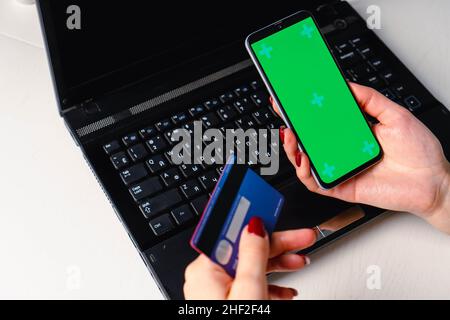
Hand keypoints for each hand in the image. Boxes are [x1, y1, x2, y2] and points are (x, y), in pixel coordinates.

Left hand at [184, 217, 315, 299]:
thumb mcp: (249, 291)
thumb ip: (252, 255)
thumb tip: (254, 225)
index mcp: (205, 269)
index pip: (235, 233)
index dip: (257, 219)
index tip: (273, 208)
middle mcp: (207, 278)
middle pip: (247, 249)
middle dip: (279, 244)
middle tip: (305, 238)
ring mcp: (217, 293)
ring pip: (252, 268)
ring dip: (279, 264)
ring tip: (302, 262)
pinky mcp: (228, 303)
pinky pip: (251, 286)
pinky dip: (271, 286)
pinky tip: (287, 289)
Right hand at [272, 83, 449, 232]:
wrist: (433, 183)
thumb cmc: (420, 153)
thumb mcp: (396, 116)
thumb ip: (370, 100)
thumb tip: (347, 85)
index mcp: (353, 133)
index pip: (323, 120)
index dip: (306, 110)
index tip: (294, 97)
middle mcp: (343, 151)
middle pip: (310, 140)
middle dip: (292, 126)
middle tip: (284, 112)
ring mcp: (341, 169)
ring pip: (307, 161)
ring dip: (294, 148)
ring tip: (292, 136)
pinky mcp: (342, 187)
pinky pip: (316, 183)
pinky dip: (305, 172)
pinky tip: (304, 159)